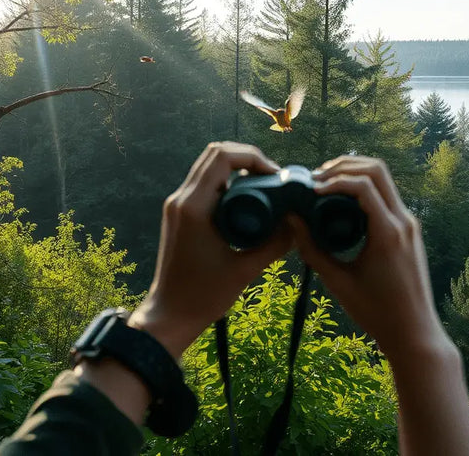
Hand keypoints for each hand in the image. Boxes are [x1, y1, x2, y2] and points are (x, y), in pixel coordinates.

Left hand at [128, 142, 291, 357]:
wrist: (170, 314)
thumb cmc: (204, 296)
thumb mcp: (245, 271)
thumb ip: (274, 245)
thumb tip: (298, 223)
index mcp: (194, 207)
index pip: (222, 157)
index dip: (253, 157)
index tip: (275, 177)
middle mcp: (181, 199)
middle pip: (214, 153)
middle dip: (247, 157)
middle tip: (272, 177)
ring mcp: (177, 205)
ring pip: (207, 165)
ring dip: (236, 168)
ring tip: (263, 186)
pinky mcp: (179, 213)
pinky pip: (204, 183)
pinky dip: (227, 181)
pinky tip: (247, 200)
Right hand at [296, 155, 447, 358]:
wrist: (414, 332)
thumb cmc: (376, 313)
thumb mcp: (338, 283)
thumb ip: (313, 250)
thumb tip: (291, 220)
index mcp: (389, 233)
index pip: (364, 186)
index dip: (334, 180)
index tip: (311, 190)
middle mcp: (404, 221)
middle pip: (377, 170)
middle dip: (345, 166)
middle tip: (317, 177)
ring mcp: (409, 224)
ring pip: (384, 180)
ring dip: (355, 174)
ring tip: (325, 185)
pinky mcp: (408, 230)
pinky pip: (386, 197)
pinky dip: (364, 189)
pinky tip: (341, 202)